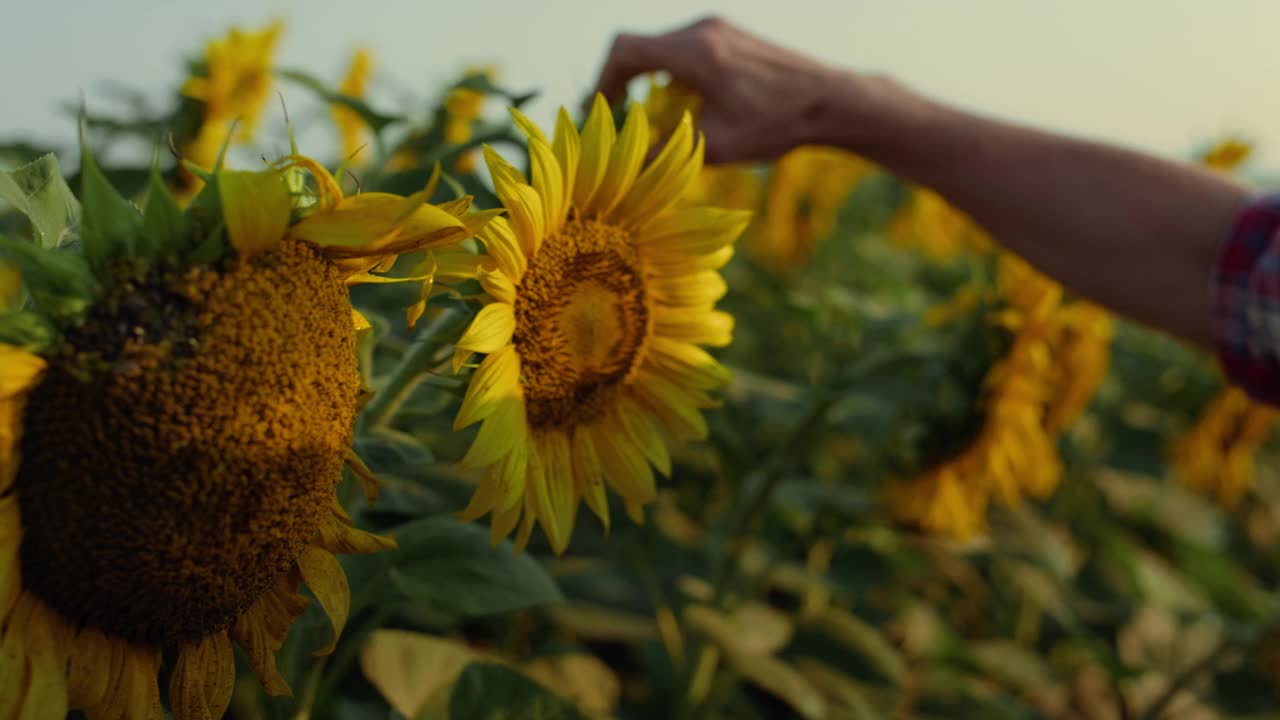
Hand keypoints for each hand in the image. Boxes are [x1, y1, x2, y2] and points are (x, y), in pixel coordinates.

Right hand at [592, 16, 856, 163]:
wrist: (832, 100)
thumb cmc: (778, 124)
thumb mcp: (718, 146)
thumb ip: (667, 152)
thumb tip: (628, 168)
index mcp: (695, 52)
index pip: (624, 49)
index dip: (601, 79)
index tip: (598, 110)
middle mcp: (703, 30)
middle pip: (639, 46)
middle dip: (620, 83)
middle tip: (614, 119)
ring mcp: (718, 28)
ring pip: (661, 47)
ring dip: (646, 80)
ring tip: (647, 117)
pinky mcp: (731, 34)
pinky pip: (684, 48)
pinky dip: (671, 74)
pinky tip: (682, 105)